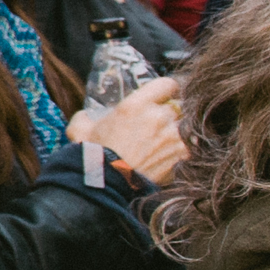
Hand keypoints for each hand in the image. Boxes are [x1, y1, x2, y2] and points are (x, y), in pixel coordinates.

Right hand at [68, 76, 182, 180]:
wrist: (107, 185)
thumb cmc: (94, 157)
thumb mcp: (80, 130)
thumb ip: (85, 117)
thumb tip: (86, 116)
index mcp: (136, 105)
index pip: (168, 84)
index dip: (167, 90)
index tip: (163, 96)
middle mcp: (158, 117)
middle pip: (179, 106)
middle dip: (170, 114)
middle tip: (159, 124)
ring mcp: (173, 137)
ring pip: (186, 127)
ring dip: (177, 133)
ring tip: (163, 144)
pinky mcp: (182, 156)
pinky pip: (188, 148)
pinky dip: (181, 152)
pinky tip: (168, 158)